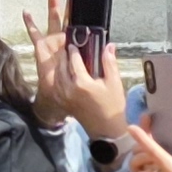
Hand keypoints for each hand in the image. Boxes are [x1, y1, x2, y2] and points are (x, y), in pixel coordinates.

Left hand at [35, 5, 131, 143]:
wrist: (106, 130)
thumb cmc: (112, 107)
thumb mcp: (114, 83)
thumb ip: (109, 62)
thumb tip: (109, 45)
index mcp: (81, 83)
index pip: (74, 60)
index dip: (74, 50)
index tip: (75, 41)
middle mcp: (69, 88)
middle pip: (62, 65)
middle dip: (63, 53)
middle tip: (65, 42)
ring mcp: (64, 95)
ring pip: (57, 73)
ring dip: (58, 62)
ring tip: (61, 53)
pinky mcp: (63, 100)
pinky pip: (57, 83)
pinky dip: (58, 74)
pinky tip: (61, 69)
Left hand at [126, 110, 171, 171]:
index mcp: (171, 169)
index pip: (152, 150)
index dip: (141, 137)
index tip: (131, 127)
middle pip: (141, 158)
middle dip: (140, 147)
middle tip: (147, 138)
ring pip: (141, 169)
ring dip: (142, 160)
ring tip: (149, 153)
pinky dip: (146, 170)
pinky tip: (155, 167)